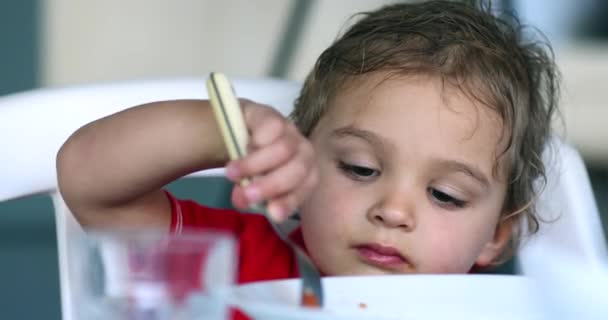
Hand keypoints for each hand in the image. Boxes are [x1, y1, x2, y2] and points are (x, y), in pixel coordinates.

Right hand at [225, 100, 318, 221]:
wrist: (238, 132)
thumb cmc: (252, 165)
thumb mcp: (253, 185)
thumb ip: (253, 195)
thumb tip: (243, 200)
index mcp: (305, 174)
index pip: (305, 188)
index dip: (290, 201)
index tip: (272, 214)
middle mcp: (303, 152)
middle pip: (297, 170)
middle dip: (270, 186)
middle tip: (245, 195)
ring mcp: (290, 132)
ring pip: (283, 149)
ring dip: (255, 165)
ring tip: (231, 173)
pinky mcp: (274, 116)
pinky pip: (271, 128)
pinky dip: (255, 142)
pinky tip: (240, 148)